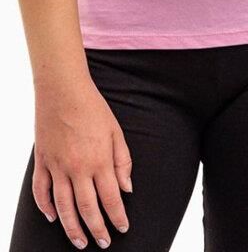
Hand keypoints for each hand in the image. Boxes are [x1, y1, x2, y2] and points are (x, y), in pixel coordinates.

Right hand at [32, 75, 131, 248]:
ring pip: (64, 207)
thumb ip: (122, 162)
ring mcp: (57, 167)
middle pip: (87, 209)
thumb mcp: (115, 131)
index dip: (117, 217)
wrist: (63, 89)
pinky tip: (52, 218)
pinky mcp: (42, 162)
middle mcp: (78, 168)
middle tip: (103, 243)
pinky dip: (45, 207)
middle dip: (97, 230)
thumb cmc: (92, 108)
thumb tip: (127, 189)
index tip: (123, 228)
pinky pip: (41, 191)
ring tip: (80, 243)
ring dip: (72, 228)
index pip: (111, 199)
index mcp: (99, 161)